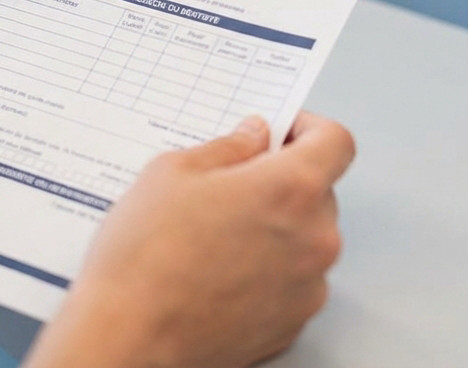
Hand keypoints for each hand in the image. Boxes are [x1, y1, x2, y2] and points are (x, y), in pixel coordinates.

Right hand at [24, 112, 354, 367]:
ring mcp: (308, 288)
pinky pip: (292, 282)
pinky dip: (267, 271)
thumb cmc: (145, 259)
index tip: (282, 132)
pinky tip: (220, 272)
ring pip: (306, 239)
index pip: (336, 143)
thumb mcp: (173, 172)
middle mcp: (315, 239)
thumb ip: (228, 147)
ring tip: (215, 236)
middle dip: (281, 181)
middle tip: (230, 186)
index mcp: (292, 189)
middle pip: (319, 192)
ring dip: (275, 229)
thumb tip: (253, 137)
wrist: (130, 338)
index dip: (309, 129)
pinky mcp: (293, 324)